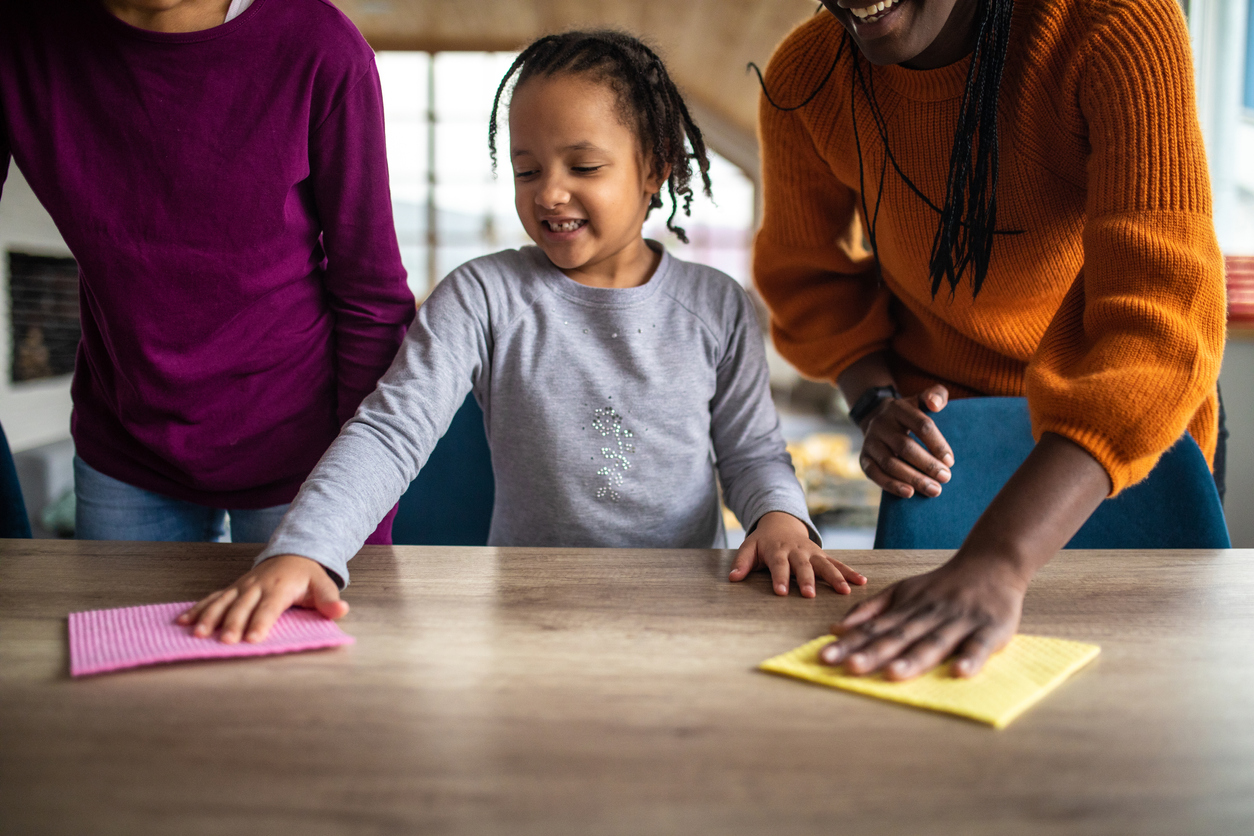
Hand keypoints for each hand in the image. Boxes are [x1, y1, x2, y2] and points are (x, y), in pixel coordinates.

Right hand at [176, 554, 347, 643]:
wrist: (294, 553)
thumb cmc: (308, 576)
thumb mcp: (323, 585)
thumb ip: (330, 600)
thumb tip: (342, 611)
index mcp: (280, 587)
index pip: (269, 608)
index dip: (261, 623)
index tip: (253, 639)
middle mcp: (257, 586)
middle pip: (242, 607)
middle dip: (232, 624)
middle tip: (223, 642)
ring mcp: (242, 586)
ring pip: (223, 601)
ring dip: (209, 617)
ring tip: (197, 634)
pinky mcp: (232, 589)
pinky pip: (213, 598)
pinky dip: (197, 609)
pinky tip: (182, 623)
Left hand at [728, 511, 866, 597]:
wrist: (780, 522)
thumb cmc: (763, 541)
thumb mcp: (749, 547)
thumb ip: (742, 562)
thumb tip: (732, 577)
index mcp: (777, 551)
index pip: (778, 566)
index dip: (778, 579)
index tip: (780, 592)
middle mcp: (797, 551)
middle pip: (803, 567)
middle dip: (807, 580)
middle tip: (810, 595)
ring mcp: (812, 553)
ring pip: (825, 565)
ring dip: (835, 577)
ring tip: (845, 591)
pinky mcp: (823, 555)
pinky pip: (838, 563)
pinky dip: (850, 572)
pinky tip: (861, 582)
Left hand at [819, 552, 1027, 678]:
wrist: (992, 563)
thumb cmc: (942, 585)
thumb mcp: (903, 590)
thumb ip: (871, 609)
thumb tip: (837, 628)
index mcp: (907, 609)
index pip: (873, 629)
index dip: (849, 643)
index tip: (824, 657)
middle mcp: (929, 615)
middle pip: (898, 636)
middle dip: (873, 652)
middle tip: (849, 667)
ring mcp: (958, 622)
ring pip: (934, 642)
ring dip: (914, 658)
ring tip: (894, 673)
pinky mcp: (989, 629)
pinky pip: (979, 645)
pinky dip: (971, 658)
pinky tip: (960, 672)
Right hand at [858, 384, 953, 498]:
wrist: (878, 419)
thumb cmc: (910, 414)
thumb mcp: (922, 400)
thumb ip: (936, 395)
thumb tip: (935, 404)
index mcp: (899, 409)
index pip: (922, 425)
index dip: (937, 444)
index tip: (950, 461)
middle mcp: (881, 424)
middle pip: (905, 447)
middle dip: (927, 465)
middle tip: (946, 478)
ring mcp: (870, 442)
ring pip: (890, 463)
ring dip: (913, 478)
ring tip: (934, 490)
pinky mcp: (863, 458)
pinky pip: (874, 474)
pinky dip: (891, 485)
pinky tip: (909, 493)